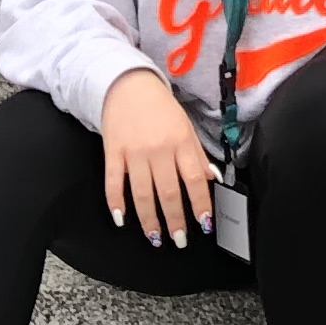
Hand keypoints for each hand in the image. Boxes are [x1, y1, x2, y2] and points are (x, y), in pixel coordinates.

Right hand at [100, 69, 219, 247]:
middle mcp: (159, 148)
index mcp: (181, 141)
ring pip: (143, 193)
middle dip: (175, 220)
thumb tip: (212, 179)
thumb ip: (198, 155)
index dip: (201, 204)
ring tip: (155, 237)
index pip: (195, 179)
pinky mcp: (113, 151)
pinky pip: (113, 182)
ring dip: (149, 219)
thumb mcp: (186, 126)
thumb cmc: (161, 107)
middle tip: (179, 240)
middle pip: (169, 192)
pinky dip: (116, 202)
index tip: (203, 224)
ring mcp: (134, 151)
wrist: (128, 84)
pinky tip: (121, 219)